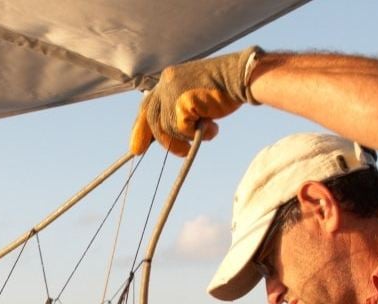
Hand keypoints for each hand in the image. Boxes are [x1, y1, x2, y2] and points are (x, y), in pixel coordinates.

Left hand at [131, 47, 259, 155]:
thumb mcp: (194, 97)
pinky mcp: (182, 101)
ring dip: (185, 137)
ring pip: (168, 127)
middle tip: (141, 153)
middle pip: (152, 118)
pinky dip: (196, 133)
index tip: (135, 146)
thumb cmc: (223, 90)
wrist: (241, 77)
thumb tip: (166, 133)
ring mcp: (173, 91)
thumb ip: (179, 109)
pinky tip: (212, 127)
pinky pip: (181, 128)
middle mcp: (166, 82)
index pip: (147, 105)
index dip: (140, 126)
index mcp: (168, 78)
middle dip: (151, 138)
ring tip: (206, 131)